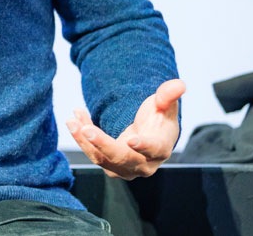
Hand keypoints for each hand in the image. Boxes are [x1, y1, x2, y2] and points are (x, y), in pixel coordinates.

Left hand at [67, 78, 185, 179]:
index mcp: (160, 148)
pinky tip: (75, 118)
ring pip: (102, 159)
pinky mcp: (110, 165)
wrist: (148, 133)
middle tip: (86, 129)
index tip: (131, 139)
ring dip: (85, 141)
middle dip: (103, 144)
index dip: (143, 146)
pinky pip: (93, 153)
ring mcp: (125, 168)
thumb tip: (180, 84)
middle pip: (122, 158)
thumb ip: (169, 95)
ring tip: (72, 120)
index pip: (153, 149)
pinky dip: (82, 138)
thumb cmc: (158, 118)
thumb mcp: (164, 105)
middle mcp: (143, 164)